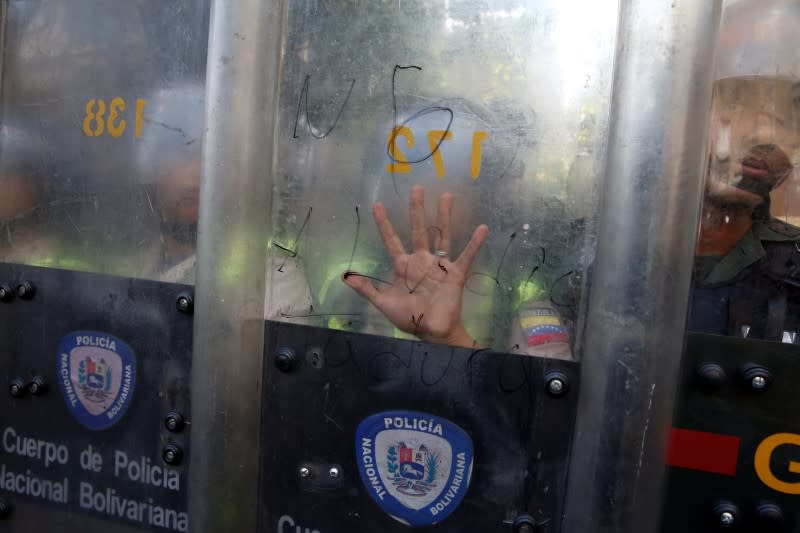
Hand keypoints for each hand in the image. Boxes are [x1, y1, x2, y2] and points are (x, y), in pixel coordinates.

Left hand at [343, 184, 488, 347]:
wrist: (432, 333)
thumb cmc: (409, 317)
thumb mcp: (384, 303)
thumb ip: (367, 288)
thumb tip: (345, 276)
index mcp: (404, 266)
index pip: (392, 240)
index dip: (384, 224)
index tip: (377, 205)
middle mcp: (421, 260)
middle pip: (418, 230)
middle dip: (416, 210)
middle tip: (416, 188)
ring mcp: (439, 265)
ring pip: (442, 236)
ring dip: (444, 217)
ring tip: (446, 196)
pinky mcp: (455, 274)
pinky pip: (466, 256)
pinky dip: (474, 243)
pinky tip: (482, 228)